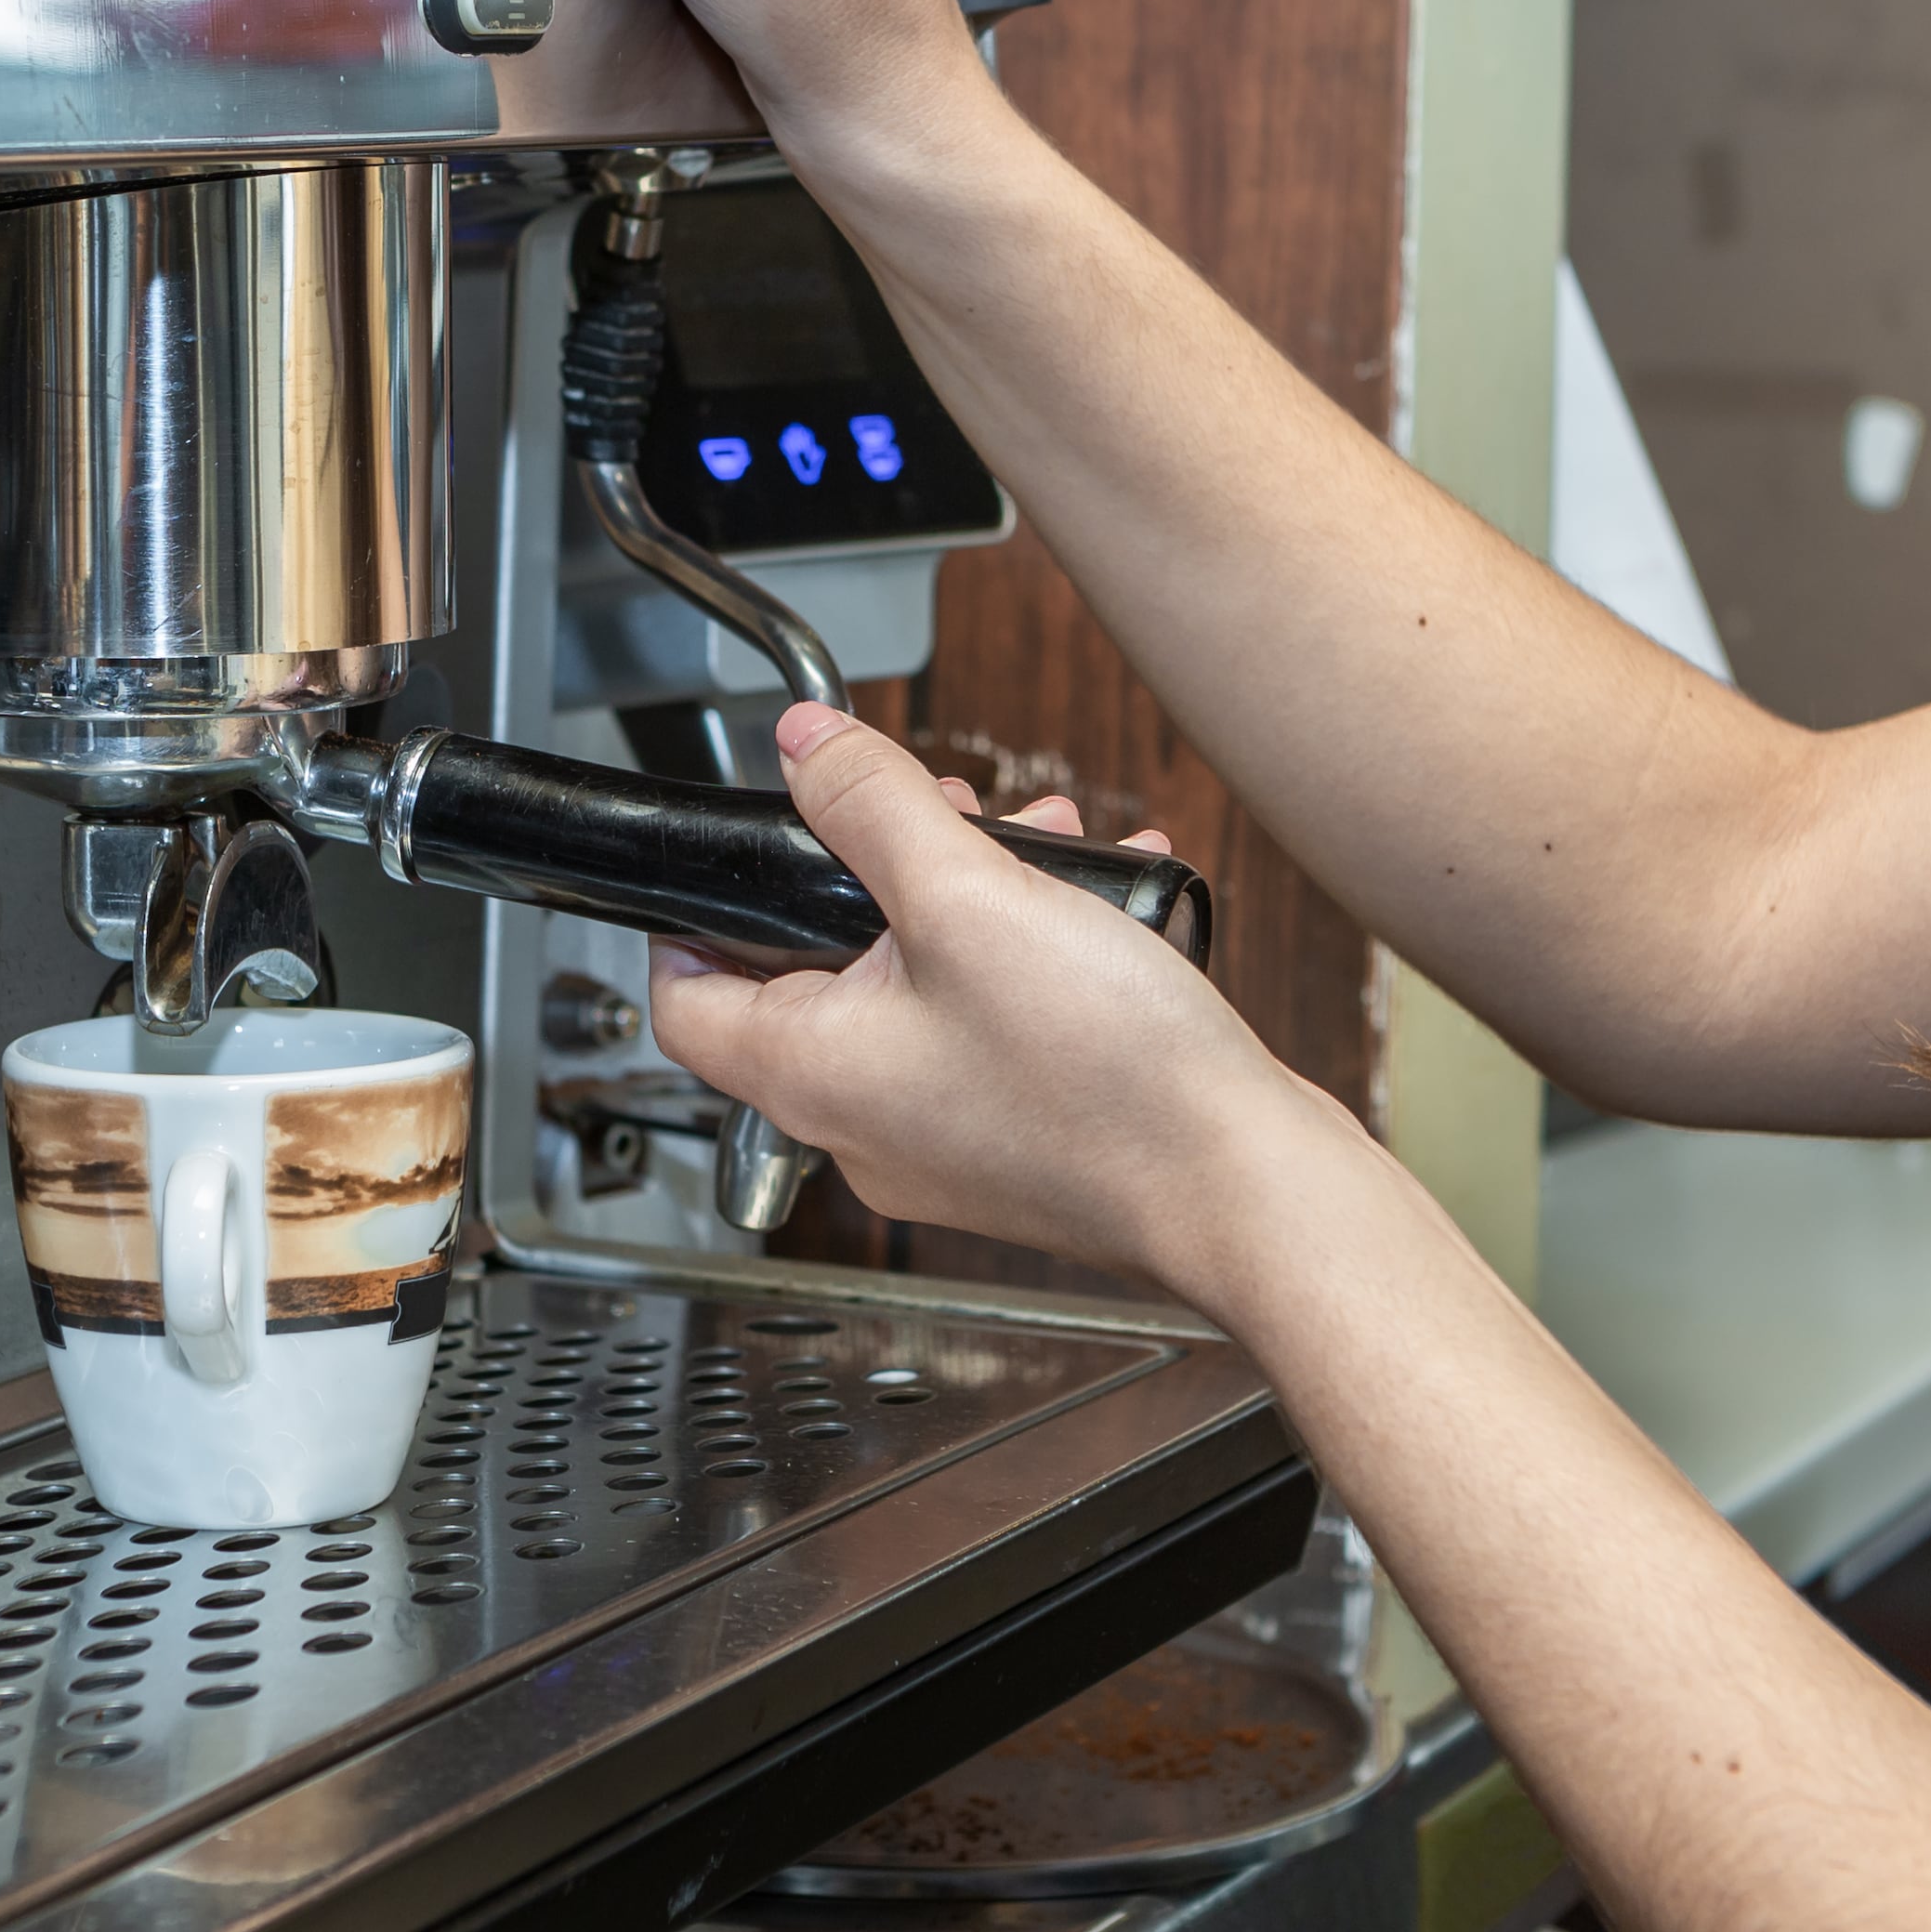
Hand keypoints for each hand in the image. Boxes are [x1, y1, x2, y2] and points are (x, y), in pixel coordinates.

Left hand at [644, 705, 1361, 1293]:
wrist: (1246, 1186)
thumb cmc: (1107, 1078)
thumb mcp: (970, 897)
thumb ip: (870, 806)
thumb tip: (801, 745)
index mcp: (811, 1074)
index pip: (685, 998)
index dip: (690, 914)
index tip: (727, 855)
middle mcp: (863, 1125)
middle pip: (814, 977)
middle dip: (873, 872)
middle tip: (931, 816)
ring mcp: (945, 1141)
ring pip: (915, 991)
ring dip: (967, 901)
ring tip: (1039, 847)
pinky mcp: (1023, 1142)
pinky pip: (992, 1028)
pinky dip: (1026, 957)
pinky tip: (1097, 905)